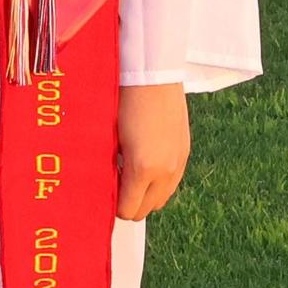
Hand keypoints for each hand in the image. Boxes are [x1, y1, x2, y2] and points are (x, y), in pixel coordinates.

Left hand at [116, 82, 189, 220]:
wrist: (152, 77)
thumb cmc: (122, 102)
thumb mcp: (110, 137)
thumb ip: (110, 166)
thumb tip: (104, 185)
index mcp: (143, 168)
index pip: (128, 209)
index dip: (113, 206)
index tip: (102, 194)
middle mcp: (165, 171)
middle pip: (146, 210)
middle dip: (128, 203)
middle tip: (113, 185)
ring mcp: (178, 163)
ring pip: (161, 199)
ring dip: (144, 195)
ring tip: (128, 174)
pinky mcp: (185, 153)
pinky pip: (172, 183)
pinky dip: (157, 183)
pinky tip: (144, 164)